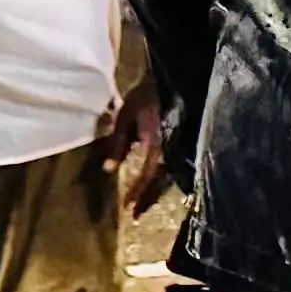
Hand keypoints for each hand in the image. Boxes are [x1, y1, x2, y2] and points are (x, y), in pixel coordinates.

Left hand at [99, 80, 167, 215]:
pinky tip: (155, 183)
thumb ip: (118, 142)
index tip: (128, 210)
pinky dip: (162, 178)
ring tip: (144, 204)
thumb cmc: (147, 94)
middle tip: (136, 215)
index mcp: (157, 143)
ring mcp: (179, 147)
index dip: (137, 192)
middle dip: (148, 198)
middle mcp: (171, 149)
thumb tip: (108, 170)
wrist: (176, 77)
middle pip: (160, 182)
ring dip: (155, 191)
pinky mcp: (182, 143)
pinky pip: (172, 166)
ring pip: (168, 176)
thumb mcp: (126, 114)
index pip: (146, 174)